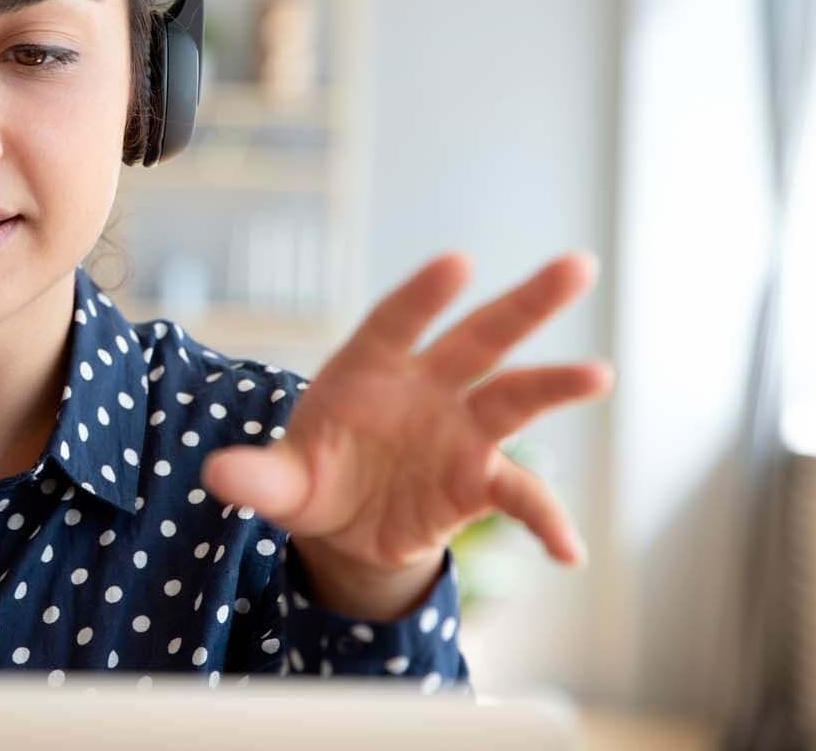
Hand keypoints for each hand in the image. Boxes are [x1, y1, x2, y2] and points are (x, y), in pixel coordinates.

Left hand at [201, 252, 611, 614]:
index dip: (424, 295)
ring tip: (598, 374)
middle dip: (526, 303)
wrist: (344, 525)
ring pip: (514, 399)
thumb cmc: (311, 476)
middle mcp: (426, 388)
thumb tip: (217, 477)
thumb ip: (257, 478)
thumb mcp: (279, 483)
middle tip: (577, 267)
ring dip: (555, 385)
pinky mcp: (478, 480)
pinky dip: (545, 521)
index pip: (397, 322)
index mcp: (369, 369)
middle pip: (480, 338)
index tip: (457, 263)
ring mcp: (459, 431)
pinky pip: (520, 497)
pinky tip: (569, 552)